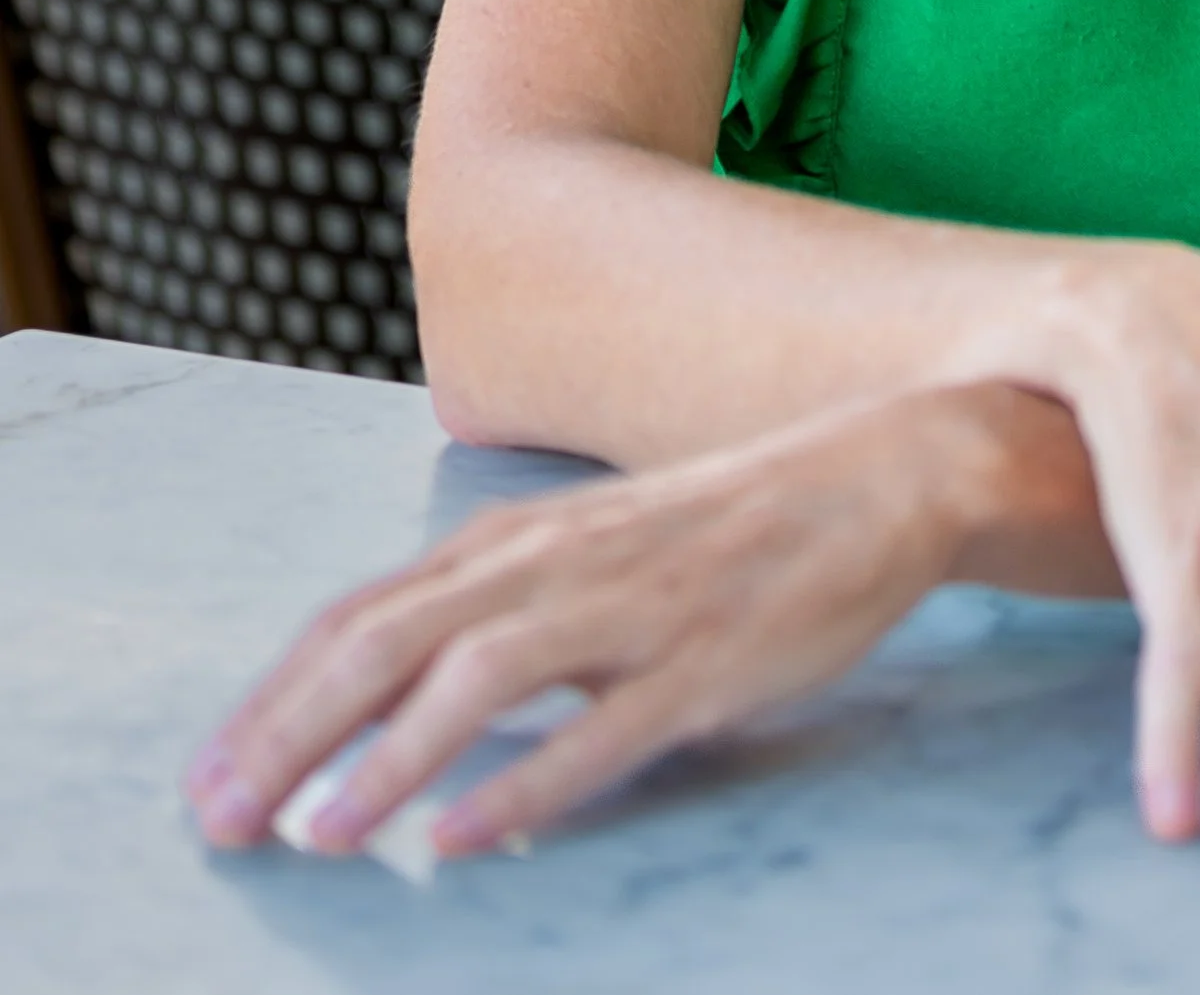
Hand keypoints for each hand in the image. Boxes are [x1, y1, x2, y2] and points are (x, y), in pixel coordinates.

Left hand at [184, 386, 998, 862]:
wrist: (875, 476)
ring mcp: (633, 611)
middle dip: (294, 733)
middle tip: (220, 821)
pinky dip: (525, 782)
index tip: (210, 775)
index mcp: (523, 538)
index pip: (365, 614)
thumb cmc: (727, 526)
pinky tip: (467, 836)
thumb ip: (501, 603)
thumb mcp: (593, 547)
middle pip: (393, 642)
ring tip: (321, 834)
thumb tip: (395, 694)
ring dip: (388, 759)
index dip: (277, 696)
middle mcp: (560, 564)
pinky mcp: (704, 663)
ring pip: (479, 678)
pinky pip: (601, 729)